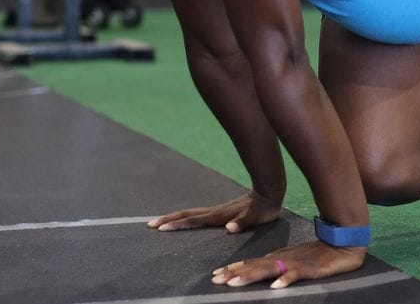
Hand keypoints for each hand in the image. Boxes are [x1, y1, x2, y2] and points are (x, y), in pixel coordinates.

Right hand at [146, 191, 282, 232]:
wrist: (269, 191)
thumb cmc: (263, 208)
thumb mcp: (256, 217)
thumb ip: (243, 223)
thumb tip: (230, 229)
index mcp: (219, 216)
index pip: (194, 220)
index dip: (178, 225)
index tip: (162, 228)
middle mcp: (215, 212)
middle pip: (186, 215)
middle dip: (168, 220)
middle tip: (150, 225)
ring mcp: (216, 211)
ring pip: (190, 213)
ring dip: (174, 218)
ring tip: (159, 222)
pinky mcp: (220, 211)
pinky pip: (198, 215)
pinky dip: (186, 218)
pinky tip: (184, 221)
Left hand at [211, 240, 365, 288]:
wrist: (342, 242)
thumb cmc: (317, 252)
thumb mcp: (291, 257)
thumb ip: (274, 262)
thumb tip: (253, 268)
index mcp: (277, 257)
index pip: (251, 263)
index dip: (233, 269)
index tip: (215, 275)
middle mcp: (283, 259)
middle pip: (255, 266)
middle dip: (235, 273)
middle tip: (216, 280)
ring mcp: (296, 263)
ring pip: (270, 269)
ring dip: (252, 276)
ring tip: (236, 283)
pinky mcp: (311, 269)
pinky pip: (297, 275)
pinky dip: (286, 280)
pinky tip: (276, 286)